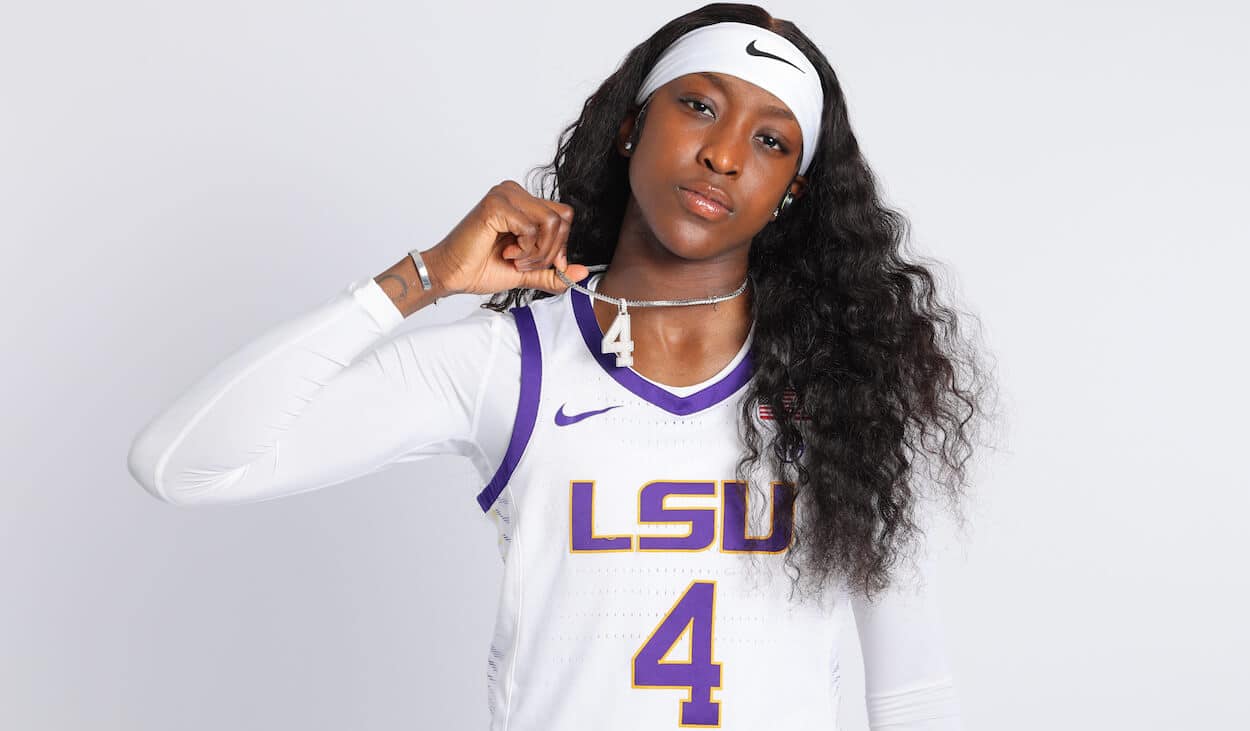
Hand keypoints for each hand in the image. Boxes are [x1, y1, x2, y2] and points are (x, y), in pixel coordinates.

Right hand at [423, 180, 589, 295]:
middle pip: (562, 218)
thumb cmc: (481, 268)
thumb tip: (583, 272)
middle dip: (550, 251)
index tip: (547, 265)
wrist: (451, 275)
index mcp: (524, 202)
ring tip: (515, 259)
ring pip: (550, 222)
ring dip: (537, 252)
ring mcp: (505, 195)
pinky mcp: (497, 205)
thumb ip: (554, 272)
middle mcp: (515, 192)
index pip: (563, 216)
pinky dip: (525, 249)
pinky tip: (506, 253)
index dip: (561, 245)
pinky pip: (532, 228)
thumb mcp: (528, 272)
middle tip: (525, 264)